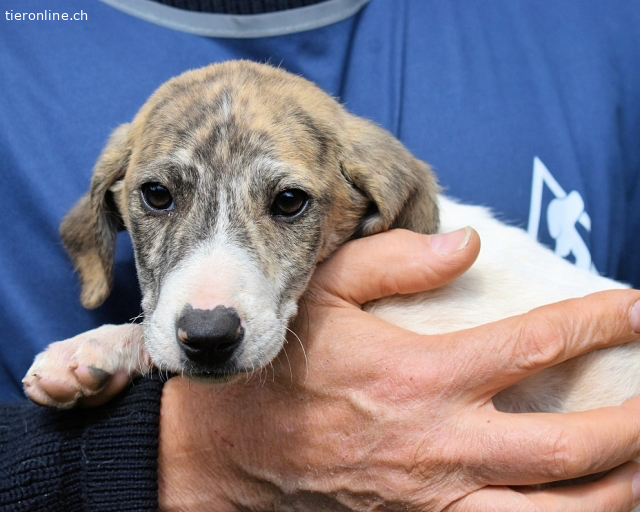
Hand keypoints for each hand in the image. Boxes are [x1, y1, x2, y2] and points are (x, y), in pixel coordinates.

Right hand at [157, 228, 639, 510]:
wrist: (231, 450)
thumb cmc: (282, 367)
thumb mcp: (324, 293)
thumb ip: (396, 262)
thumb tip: (469, 244)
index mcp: (423, 374)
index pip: (537, 344)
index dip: (598, 321)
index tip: (636, 307)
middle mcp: (443, 441)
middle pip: (571, 445)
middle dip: (637, 421)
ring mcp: (437, 494)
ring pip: (556, 511)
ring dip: (617, 489)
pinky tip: (584, 506)